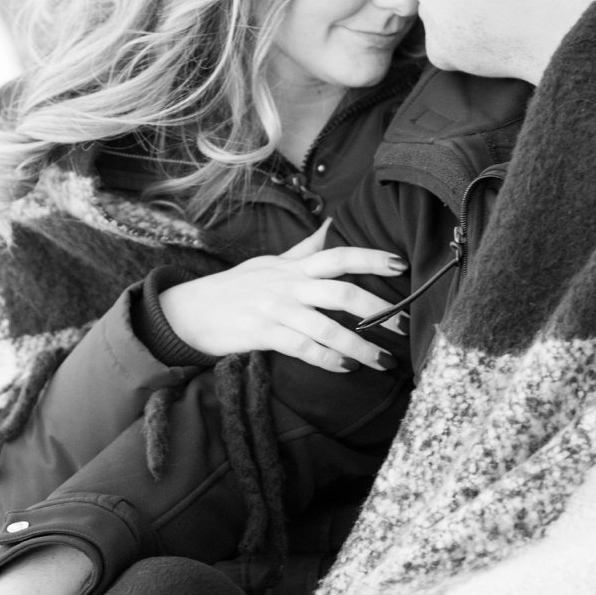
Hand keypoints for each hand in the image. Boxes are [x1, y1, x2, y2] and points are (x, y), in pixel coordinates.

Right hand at [159, 221, 405, 372]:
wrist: (189, 311)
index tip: (402, 265)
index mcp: (293, 267)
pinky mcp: (262, 334)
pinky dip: (328, 359)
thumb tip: (332, 226)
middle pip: (342, 290)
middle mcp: (288, 284)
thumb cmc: (235, 288)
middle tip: (407, 325)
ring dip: (360, 346)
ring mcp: (275, 309)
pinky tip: (346, 369)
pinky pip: (303, 348)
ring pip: (327, 326)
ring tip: (383, 361)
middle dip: (378, 309)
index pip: (338, 254)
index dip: (371, 258)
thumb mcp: (270, 263)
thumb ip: (304, 250)